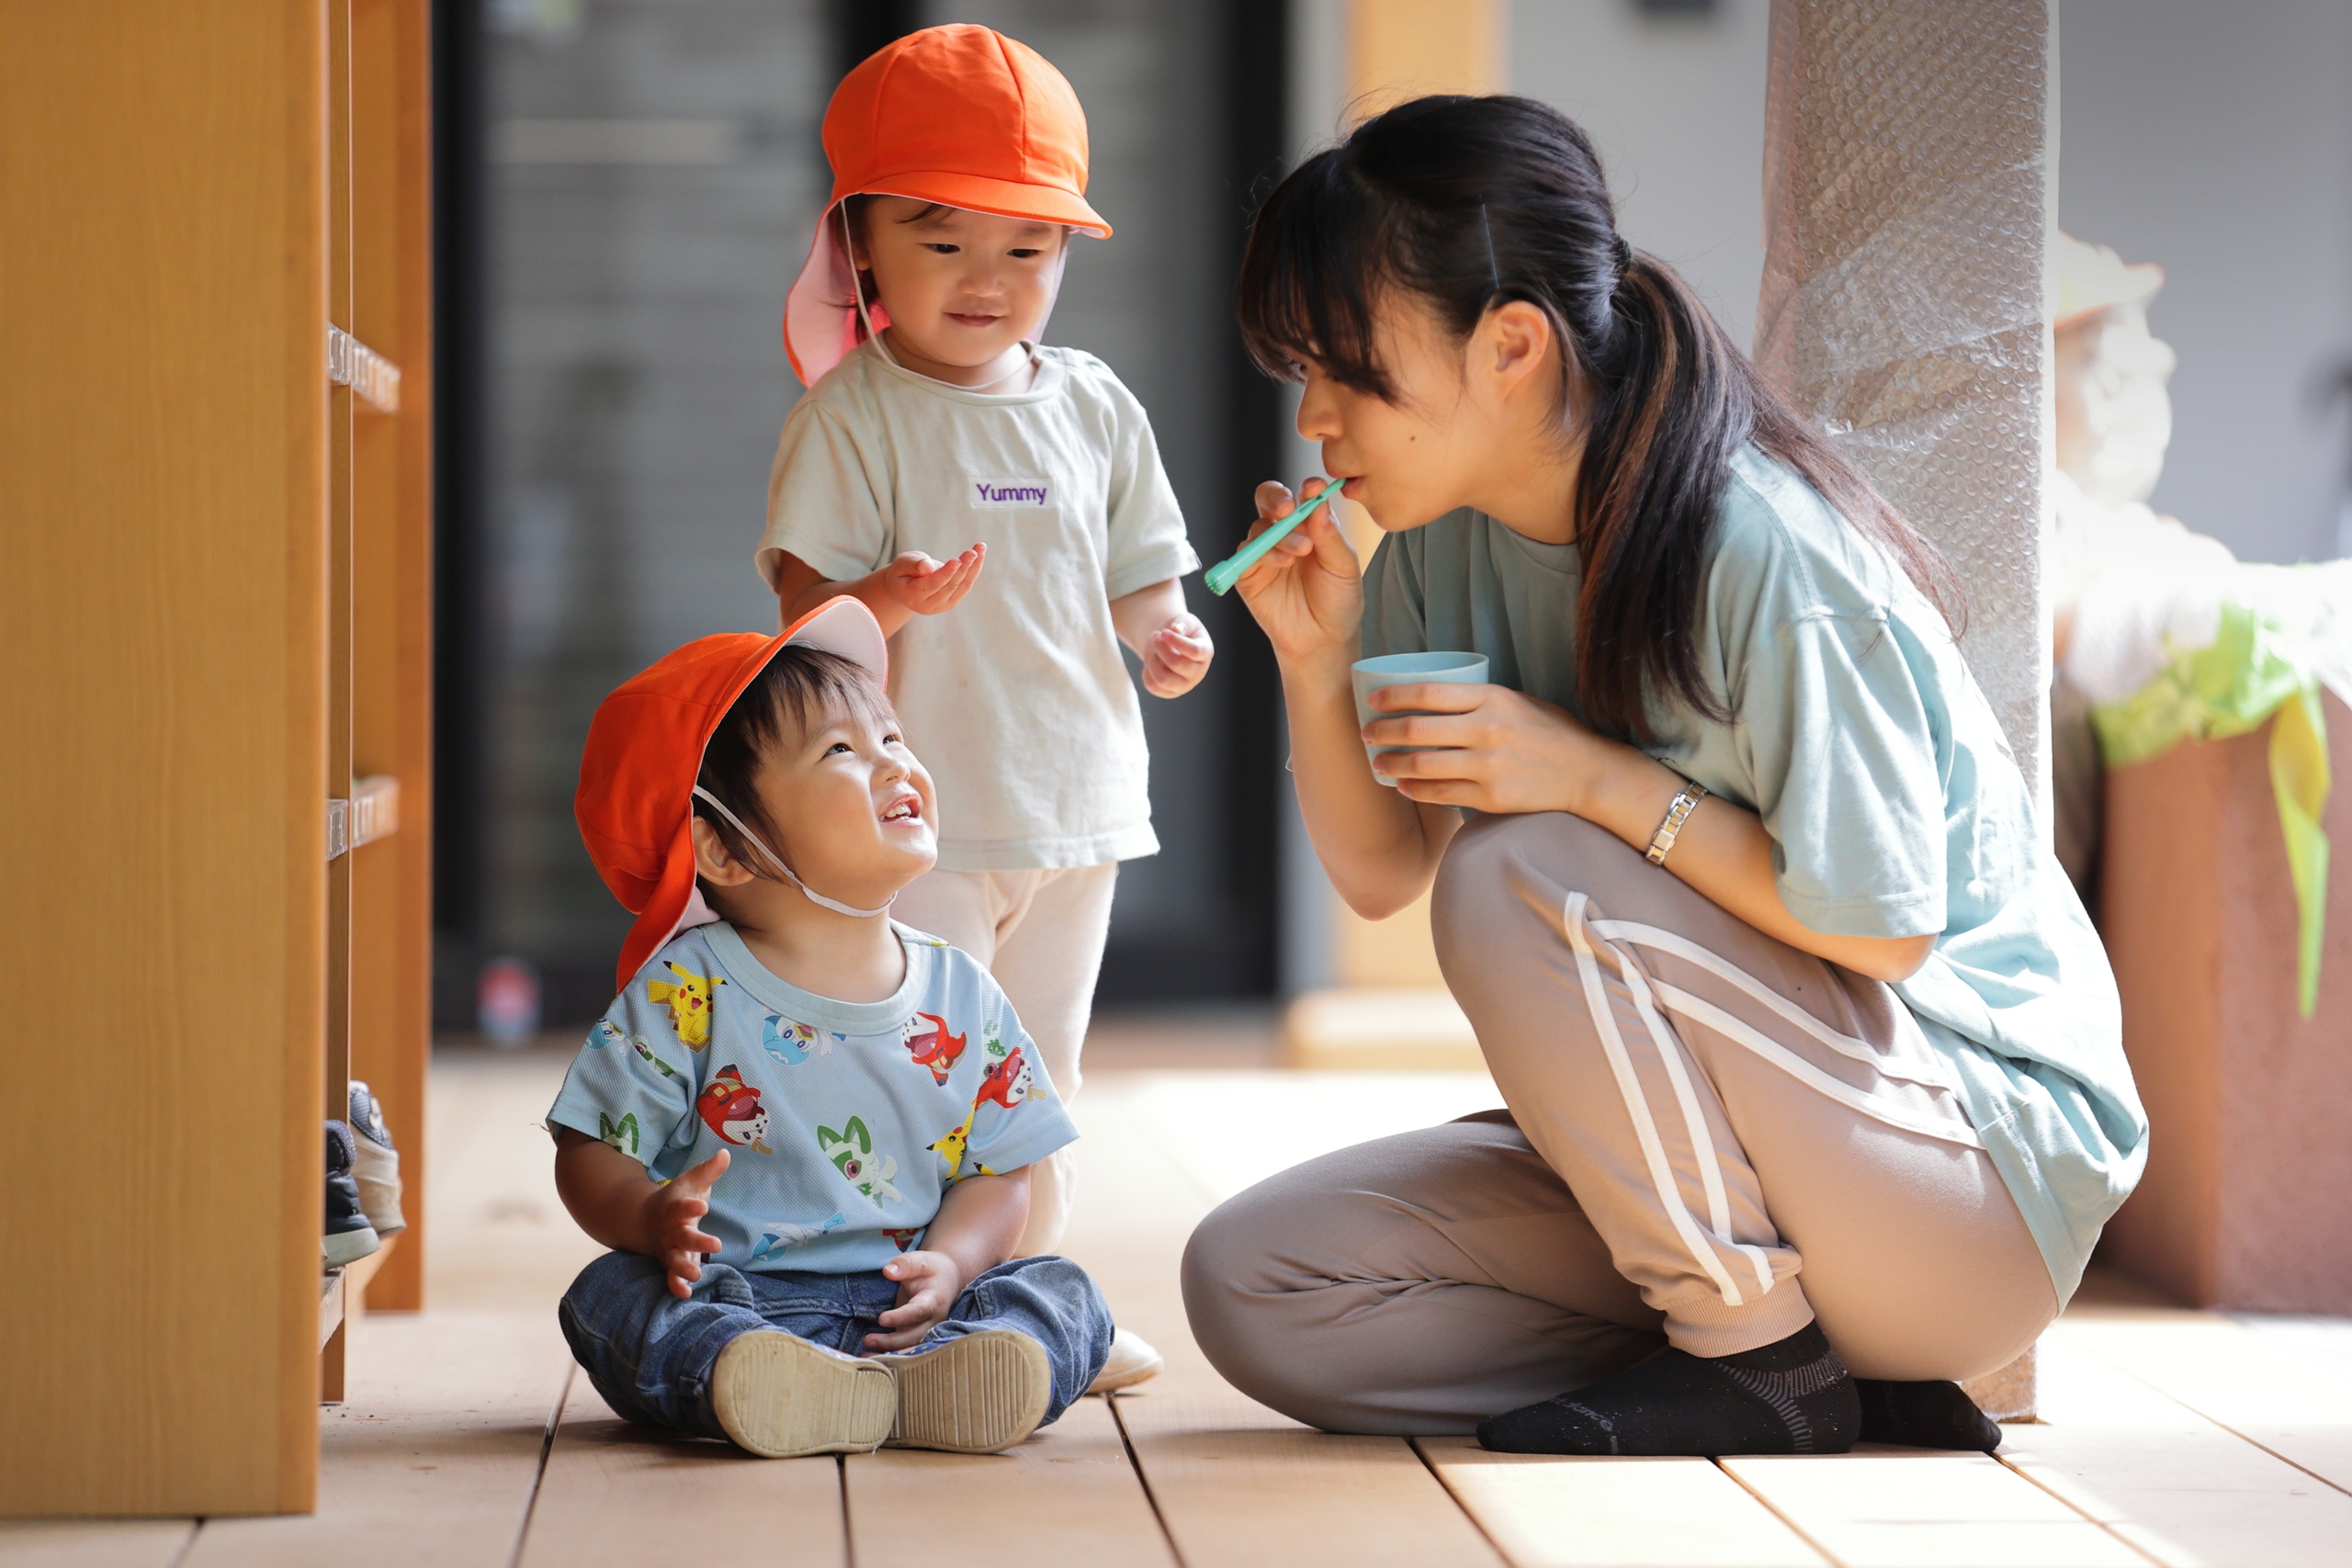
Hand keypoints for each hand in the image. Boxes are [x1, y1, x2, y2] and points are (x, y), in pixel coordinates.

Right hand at [644, 1148, 727, 1299]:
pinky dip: (676, 1286)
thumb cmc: (677, 1199)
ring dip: (684, 1268)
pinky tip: (686, 1294)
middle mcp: (671, 1231)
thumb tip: (726, 1154)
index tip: (703, 1206)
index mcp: (675, 1209)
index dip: (691, 1207)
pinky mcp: (671, 1264)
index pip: (681, 1207)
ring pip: (674, 1261)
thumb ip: (707, 1171)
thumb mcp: (691, 1183)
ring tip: (697, 1274)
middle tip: (717, 1245)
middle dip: (697, 1242)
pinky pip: (670, 1277)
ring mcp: (669, 1249)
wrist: (646, 1219)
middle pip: (682, 1237)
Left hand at [864, 1249, 964, 1351]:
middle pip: (914, 1336)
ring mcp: (925, 1330)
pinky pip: (904, 1348)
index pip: (918, 1311)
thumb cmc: (931, 1269)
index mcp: (934, 1300)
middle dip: (892, 1341)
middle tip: (868, 1340)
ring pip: (909, 1347)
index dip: (901, 1317)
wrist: (947, 1280)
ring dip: (888, 1352)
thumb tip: (887, 1272)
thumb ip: (905, 1264)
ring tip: (864, 1354)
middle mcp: (932, 1320)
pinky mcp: (915, 1335)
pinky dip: (888, 1354)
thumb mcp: (922, 1260)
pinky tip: (870, 1357)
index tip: (882, 1319)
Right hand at [883, 543, 985, 615]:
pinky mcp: (952, 601)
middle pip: (950, 585)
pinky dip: (974, 569)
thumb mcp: (902, 564)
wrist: (906, 587)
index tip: (957, 560)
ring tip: (980, 547)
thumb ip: (913, 565)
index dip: (946, 573)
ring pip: (962, 586)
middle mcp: (929, 605)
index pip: (933, 584)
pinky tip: (980, 554)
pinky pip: (966, 585)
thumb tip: (928, 567)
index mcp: (912, 596)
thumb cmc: (903, 570)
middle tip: (973, 551)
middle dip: (963, 567)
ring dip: (973, 567)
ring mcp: (942, 605)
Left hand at [1141, 612, 1212, 696]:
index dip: (1177, 641)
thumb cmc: (1182, 631)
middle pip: (1176, 664)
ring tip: (1153, 649)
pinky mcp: (1171, 692)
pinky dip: (1147, 673)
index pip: (1194, 651)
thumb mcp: (1186, 621)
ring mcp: (1185, 685)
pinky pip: (1153, 687)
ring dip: (1152, 661)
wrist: (1172, 645)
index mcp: (1205, 652)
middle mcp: (1198, 672)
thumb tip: (1176, 629)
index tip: (1164, 632)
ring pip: (1163, 679)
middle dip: (1161, 647)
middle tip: (1155, 636)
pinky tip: (1151, 662)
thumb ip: (1183, 623)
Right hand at [1233, 480, 1363, 666]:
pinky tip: (1282, 562)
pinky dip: (1263, 552)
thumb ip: (1330, 535)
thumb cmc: (1337, 601)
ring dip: (1279, 534)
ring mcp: (1265, 552)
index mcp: (1311, 525)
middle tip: (1289, 508)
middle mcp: (1286, 533)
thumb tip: (1318, 504)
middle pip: (1269, 499)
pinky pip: (1246, 552)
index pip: (1303, 496)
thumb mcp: (1344, 566)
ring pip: (1260, 526)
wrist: (1323, 639)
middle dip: (1276, 498)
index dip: (1306, 487)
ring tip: (1299, 553)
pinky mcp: (1248, 573)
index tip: (1314, 488)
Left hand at [1362, 681, 1628, 814]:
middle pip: (1416, 729)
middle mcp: (1487, 730)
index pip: (1428, 693)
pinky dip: (1414, 789)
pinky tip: (1403, 785)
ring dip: (1391, 764)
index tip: (1373, 700)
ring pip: (1422, 765)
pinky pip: (1440, 794)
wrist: (1586, 773)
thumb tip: (1429, 699)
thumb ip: (1479, 699)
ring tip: (1377, 763)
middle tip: (1365, 734)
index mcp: (1492, 698)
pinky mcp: (1491, 797)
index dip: (1393, 696)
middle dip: (1381, 732)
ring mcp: (1488, 766)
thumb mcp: (1517, 701)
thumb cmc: (1550, 733)